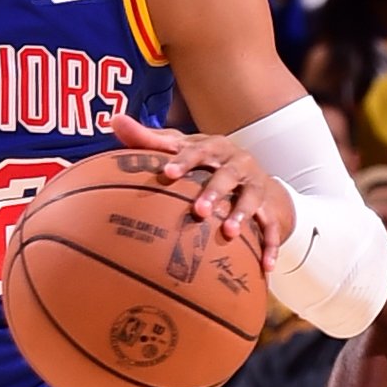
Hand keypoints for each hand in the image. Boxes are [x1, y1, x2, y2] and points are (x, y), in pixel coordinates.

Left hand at [108, 109, 294, 264]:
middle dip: (215, 191)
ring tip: (229, 233)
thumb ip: (147, 138)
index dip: (183, 161)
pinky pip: (272, 227)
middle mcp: (238, 163)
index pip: (198, 150)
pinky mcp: (269, 207)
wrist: (250, 174)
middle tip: (199, 211)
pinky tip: (266, 267)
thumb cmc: (203, 161)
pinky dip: (271, 246)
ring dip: (242, 214)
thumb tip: (114, 120)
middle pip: (228, 174)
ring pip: (252, 198)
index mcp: (214, 147)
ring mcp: (255, 185)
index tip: (166, 174)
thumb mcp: (179, 147)